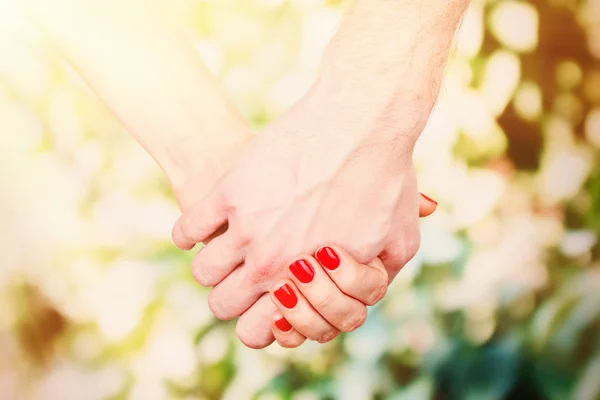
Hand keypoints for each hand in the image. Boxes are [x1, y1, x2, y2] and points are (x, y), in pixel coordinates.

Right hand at [172, 83, 436, 347]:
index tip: (264, 298)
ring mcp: (246, 228)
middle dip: (232, 295)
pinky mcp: (228, 192)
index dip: (258, 321)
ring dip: (213, 263)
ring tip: (230, 243)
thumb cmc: (386, 179)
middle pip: (221, 306)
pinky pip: (187, 230)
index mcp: (308, 284)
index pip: (256, 332)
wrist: (363, 120)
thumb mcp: (399, 241)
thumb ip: (376, 279)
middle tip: (246, 272)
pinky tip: (208, 220)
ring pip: (203, 271)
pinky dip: (191, 232)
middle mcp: (271, 264)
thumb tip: (361, 298)